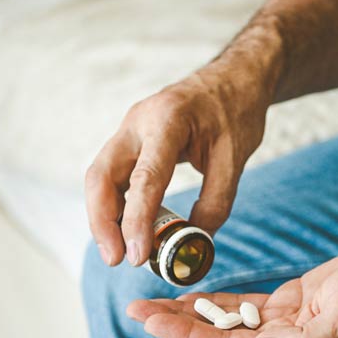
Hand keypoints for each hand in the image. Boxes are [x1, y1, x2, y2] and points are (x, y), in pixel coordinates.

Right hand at [86, 63, 268, 267]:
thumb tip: (195, 241)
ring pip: (101, 177)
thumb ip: (216, 201)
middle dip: (102, 221)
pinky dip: (115, 205)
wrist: (233, 77)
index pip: (145, 177)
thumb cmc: (235, 110)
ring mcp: (130, 131)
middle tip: (115, 260)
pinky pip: (113, 176)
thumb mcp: (236, 157)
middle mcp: (138, 123)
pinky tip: (125, 231)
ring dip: (104, 217)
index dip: (137, 220)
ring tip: (119, 254)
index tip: (137, 255)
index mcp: (167, 120)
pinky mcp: (131, 142)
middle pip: (101, 176)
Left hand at [128, 246, 337, 337]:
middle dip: (175, 326)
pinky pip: (243, 304)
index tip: (152, 322)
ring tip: (152, 303)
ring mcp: (282, 326)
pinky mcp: (287, 305)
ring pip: (225, 322)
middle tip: (136, 310)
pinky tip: (193, 295)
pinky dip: (216, 300)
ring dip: (189, 314)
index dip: (187, 337)